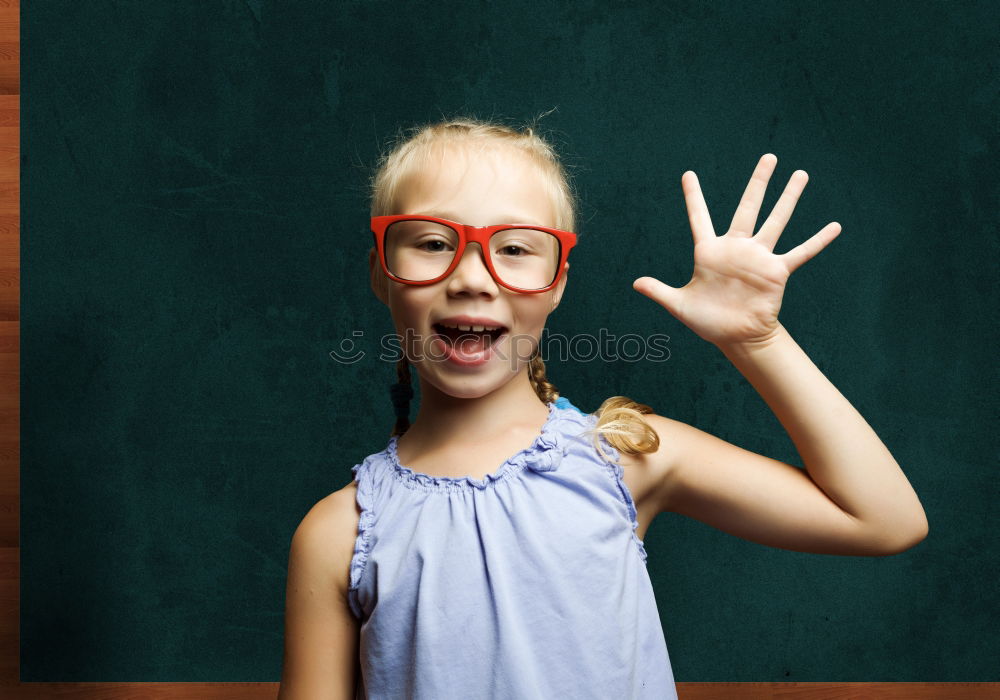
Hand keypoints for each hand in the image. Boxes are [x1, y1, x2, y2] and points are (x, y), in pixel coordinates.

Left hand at [633, 154, 840, 348]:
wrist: (735, 337)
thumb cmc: (707, 321)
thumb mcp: (679, 305)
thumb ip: (659, 291)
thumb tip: (635, 283)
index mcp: (709, 252)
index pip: (699, 218)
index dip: (694, 197)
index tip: (688, 174)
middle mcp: (736, 248)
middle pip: (748, 207)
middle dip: (759, 182)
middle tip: (769, 156)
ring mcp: (758, 257)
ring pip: (776, 221)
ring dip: (789, 198)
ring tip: (801, 174)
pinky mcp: (777, 271)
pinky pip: (800, 253)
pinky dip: (817, 241)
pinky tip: (835, 226)